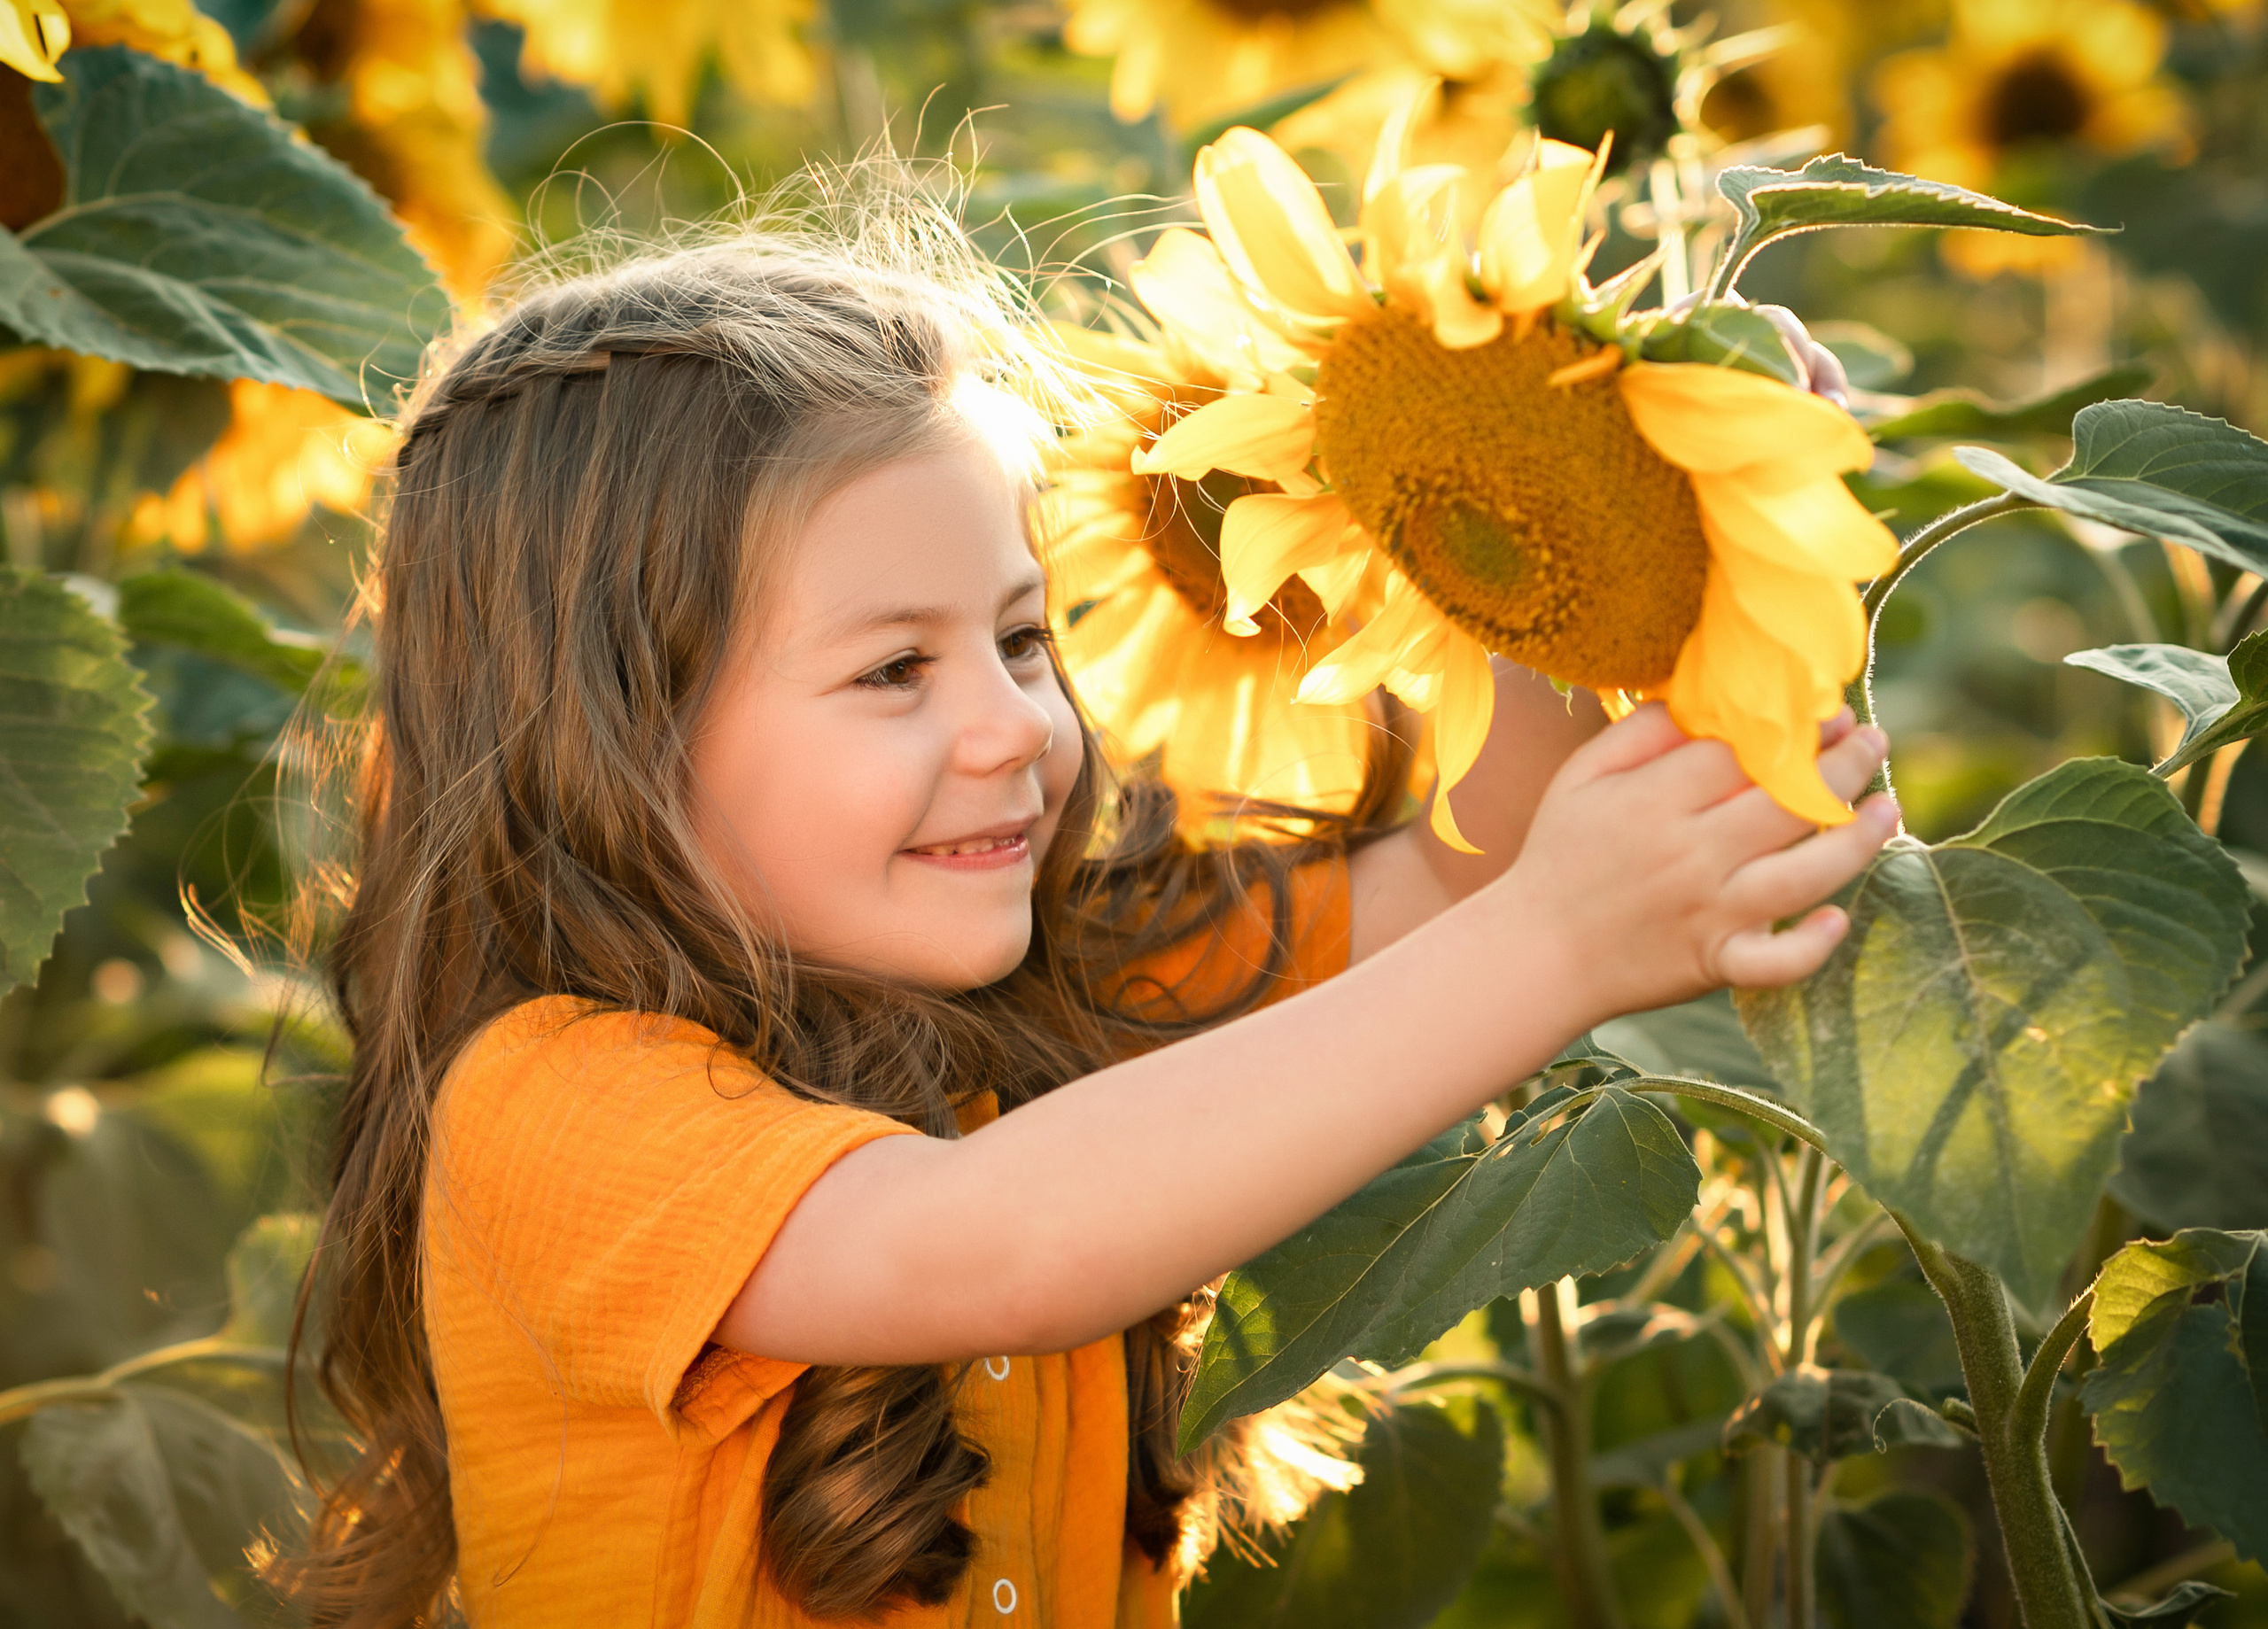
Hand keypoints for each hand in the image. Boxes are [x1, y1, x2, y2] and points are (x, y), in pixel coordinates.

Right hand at [1492, 704, 1896, 1027]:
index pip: (1745, 752)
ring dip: (1858, 839)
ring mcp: (1709, 912)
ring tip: (1888, 807)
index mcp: (1656, 801)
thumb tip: (1704, 700)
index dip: (1796, 728)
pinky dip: (1812, 945)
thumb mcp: (1581, 779)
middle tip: (1874, 740)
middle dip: (1845, 766)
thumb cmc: (1559, 857)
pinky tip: (1838, 918)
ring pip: (1805, 873)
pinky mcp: (1715, 962)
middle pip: (1790, 802)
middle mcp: (1691, 854)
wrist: (1534, 954)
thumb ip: (1641, 734)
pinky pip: (1776, 962)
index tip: (1827, 711)